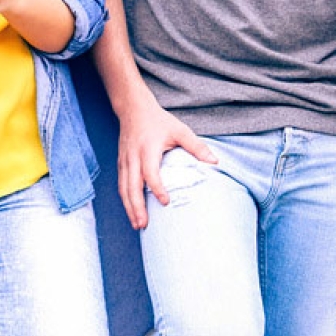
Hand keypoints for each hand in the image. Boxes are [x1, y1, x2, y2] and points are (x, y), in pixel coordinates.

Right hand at [114, 98, 217, 229]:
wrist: (133, 110)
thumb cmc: (159, 121)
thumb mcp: (180, 130)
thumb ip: (196, 146)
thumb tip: (215, 162)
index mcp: (147, 150)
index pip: (150, 173)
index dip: (157, 189)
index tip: (166, 202)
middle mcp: (132, 158)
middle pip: (131, 187)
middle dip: (136, 207)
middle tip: (143, 225)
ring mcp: (124, 162)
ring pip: (123, 189)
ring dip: (129, 208)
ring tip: (137, 225)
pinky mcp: (121, 164)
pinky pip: (121, 185)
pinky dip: (126, 200)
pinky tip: (132, 211)